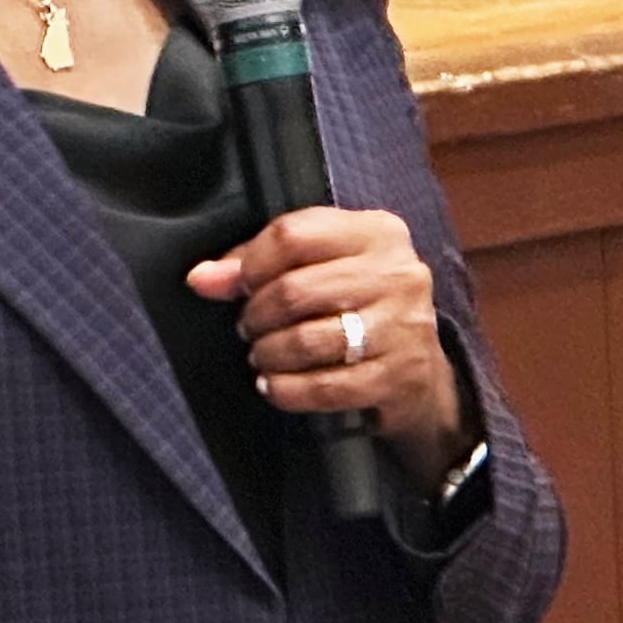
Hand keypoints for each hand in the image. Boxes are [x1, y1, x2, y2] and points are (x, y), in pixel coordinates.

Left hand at [187, 208, 466, 489]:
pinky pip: (324, 387)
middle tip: (249, 328)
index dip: (250, 264)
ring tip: (262, 356)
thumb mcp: (322, 268)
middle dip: (257, 315)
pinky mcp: (399, 376)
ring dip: (268, 354)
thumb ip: (261, 264)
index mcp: (377, 232)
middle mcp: (397, 273)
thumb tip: (202, 278)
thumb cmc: (359, 309)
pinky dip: (286, 390)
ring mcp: (403, 326)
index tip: (238, 286)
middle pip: (294, 289)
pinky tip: (274, 386)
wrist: (420, 374)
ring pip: (306, 340)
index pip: (293, 234)